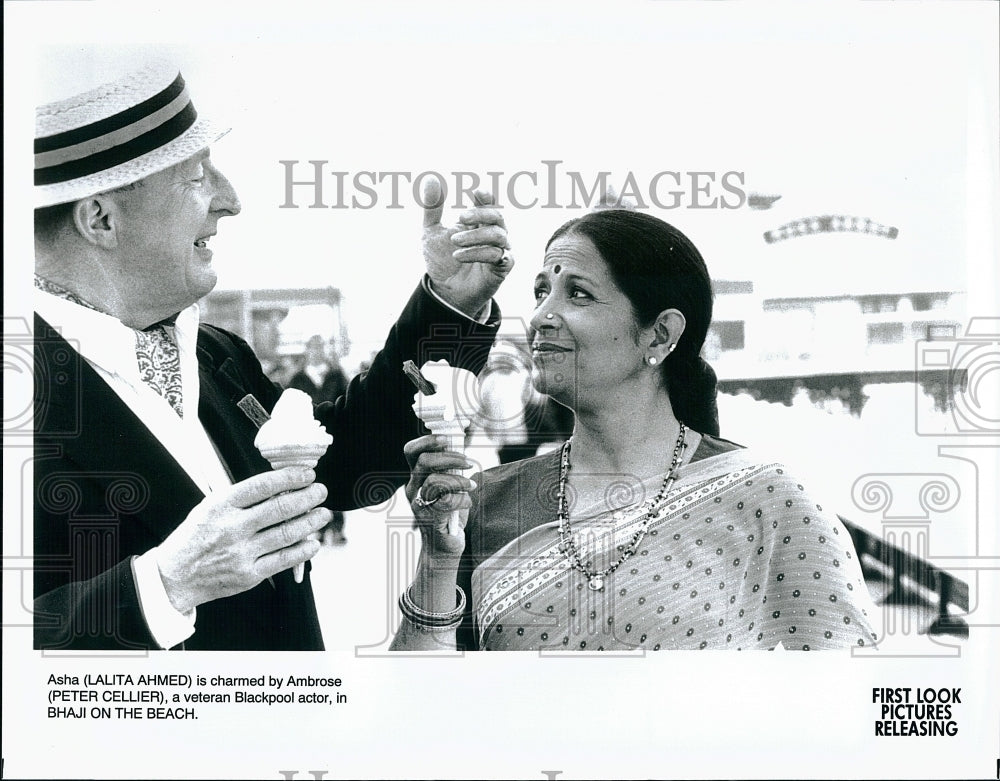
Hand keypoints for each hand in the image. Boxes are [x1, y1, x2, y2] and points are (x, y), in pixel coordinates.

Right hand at [155, 468, 332, 612]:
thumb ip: (241, 498)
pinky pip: (283, 560)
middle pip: (280, 508)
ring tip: (324, 514)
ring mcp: (241, 552)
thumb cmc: (197, 536)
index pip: (262, 486)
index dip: (289, 478)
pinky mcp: (248, 574)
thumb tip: (280, 484)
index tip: (307, 474)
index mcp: (221, 505)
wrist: (174, 576)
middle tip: (321, 491)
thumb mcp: (210, 507)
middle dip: (307, 497)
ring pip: (286, 533)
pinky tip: (314, 543)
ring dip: (311, 522)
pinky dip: (302, 551)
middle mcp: (232, 527)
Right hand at [404, 434, 475, 558]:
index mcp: (416, 476)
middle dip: (450, 457)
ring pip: (435, 481)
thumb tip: (463, 451)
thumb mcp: (448, 487)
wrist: (443, 548)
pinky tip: (467, 502)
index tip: (447, 438)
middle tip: (468, 462)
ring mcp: (419, 504)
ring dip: (459, 481)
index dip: (427, 441)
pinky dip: (462, 499)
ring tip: (471, 486)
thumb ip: (450, 470)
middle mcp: (413, 488)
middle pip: (424, 462)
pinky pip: (445, 501)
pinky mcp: (430, 518)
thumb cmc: (448, 514)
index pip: (411, 451)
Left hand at [421, 178, 511, 317]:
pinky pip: (499, 256)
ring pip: (498, 235)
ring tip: (454, 244)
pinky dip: (479, 254)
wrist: (444, 291)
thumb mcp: (431, 232)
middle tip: (460, 218)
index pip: (488, 203)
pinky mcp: (502, 268)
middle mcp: (492, 234)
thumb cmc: (442, 260)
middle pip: (497, 216)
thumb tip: (430, 178)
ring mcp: (499, 250)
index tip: (476, 192)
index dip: (486, 196)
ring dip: (475, 237)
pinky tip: (460, 256)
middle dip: (480, 214)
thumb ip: (432, 207)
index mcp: (478, 222)